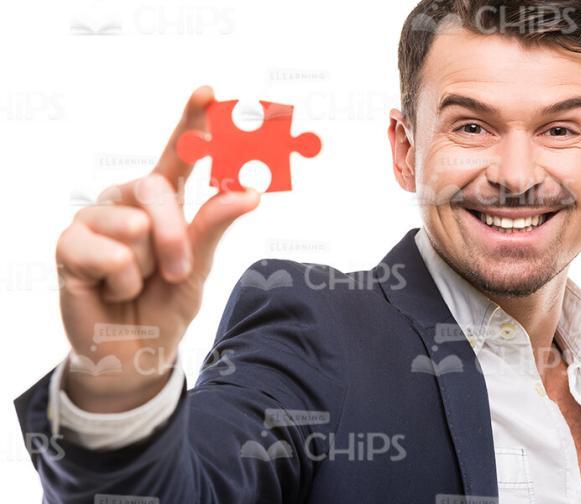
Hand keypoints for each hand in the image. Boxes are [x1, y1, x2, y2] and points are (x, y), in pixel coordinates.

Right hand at [55, 86, 260, 411]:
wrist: (137, 351)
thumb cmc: (167, 302)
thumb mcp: (200, 265)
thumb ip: (215, 225)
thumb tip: (250, 190)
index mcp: (161, 201)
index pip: (177, 155)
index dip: (191, 123)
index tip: (208, 93)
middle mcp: (126, 201)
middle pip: (156, 189)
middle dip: (174, 237)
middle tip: (176, 271)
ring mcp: (94, 220)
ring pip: (134, 227)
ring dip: (147, 268)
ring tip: (135, 283)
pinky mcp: (69, 246)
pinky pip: (109, 255)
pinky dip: (121, 283)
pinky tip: (111, 290)